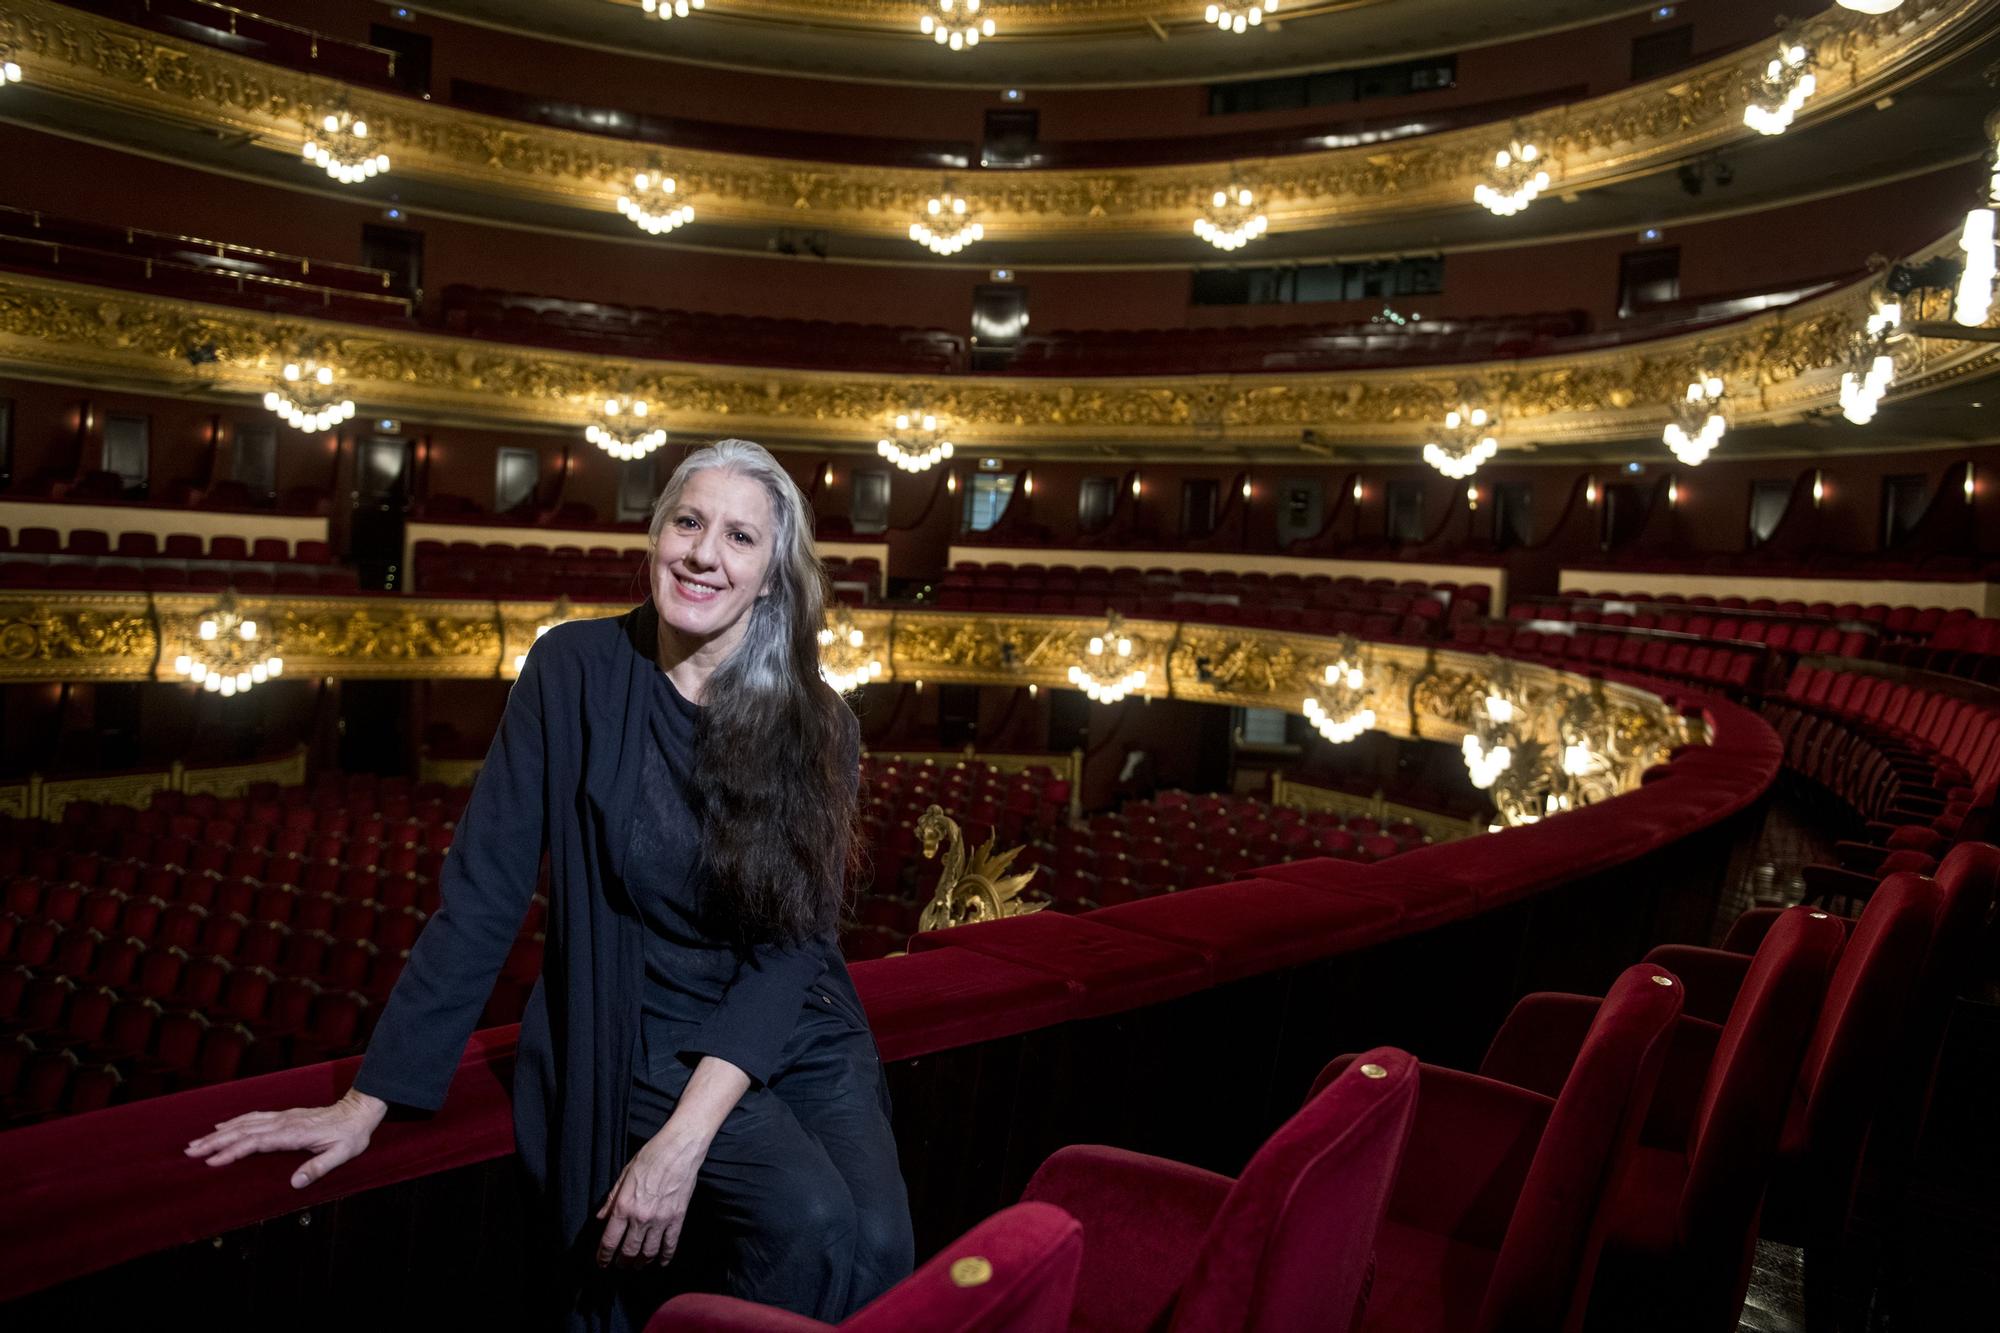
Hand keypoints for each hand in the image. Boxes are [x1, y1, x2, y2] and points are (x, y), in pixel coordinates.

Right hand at [183, 1088, 388, 1188]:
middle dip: (215, 1142)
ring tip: (196, 1142)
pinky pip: (254, 1117)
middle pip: (243, 1132)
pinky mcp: (284, 1116)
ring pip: (245, 1123)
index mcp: (293, 1134)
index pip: (256, 1143)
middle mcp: (284, 1123)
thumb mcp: (342, 1154)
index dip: (233, 1151)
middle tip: (189, 1152)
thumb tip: (294, 1183)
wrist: (359, 1111)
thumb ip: (318, 1168)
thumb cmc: (351, 1135)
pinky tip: (221, 1126)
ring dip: (219, 1133)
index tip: (212, 1161)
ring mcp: (282, 1117)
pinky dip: (234, 1122)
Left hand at [595, 1130, 705, 1269]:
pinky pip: (670, 1244)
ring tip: (637, 1265)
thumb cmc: (651, 1156)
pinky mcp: (677, 1218)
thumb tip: (601, 1217)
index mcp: (624, 1206)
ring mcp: (660, 1219)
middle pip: (629, 1251)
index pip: (610, 1240)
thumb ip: (611, 1199)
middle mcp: (641, 1217)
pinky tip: (661, 1261)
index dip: (603, 1256)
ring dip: (641, 1262)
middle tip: (619, 1265)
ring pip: (648, 1252)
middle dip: (622, 1262)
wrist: (679, 1149)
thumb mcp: (624, 1175)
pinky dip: (665, 1256)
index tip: (601, 1262)